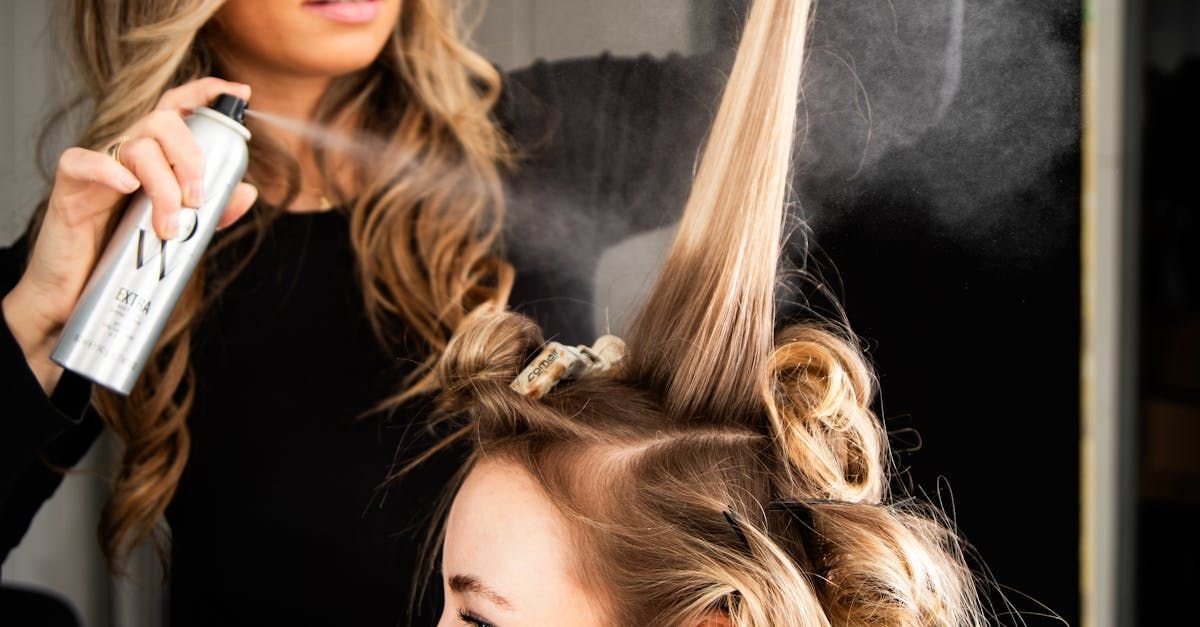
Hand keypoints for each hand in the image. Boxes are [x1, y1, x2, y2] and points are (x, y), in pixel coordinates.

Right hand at [2, 77, 258, 392]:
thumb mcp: (179, 232)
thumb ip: (214, 211)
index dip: (206, 94)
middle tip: (198, 198)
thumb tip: (248, 192)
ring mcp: (99, 167)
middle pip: (162, 122)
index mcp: (155, 158)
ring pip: (137, 145)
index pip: (178, 110)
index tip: (240, 93)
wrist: (75, 296)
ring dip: (163, 184)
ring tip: (169, 225)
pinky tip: (127, 187)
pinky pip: (85, 162)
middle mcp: (127, 154)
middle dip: (191, 156)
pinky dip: (109, 170)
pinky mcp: (70, 186)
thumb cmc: (125, 258)